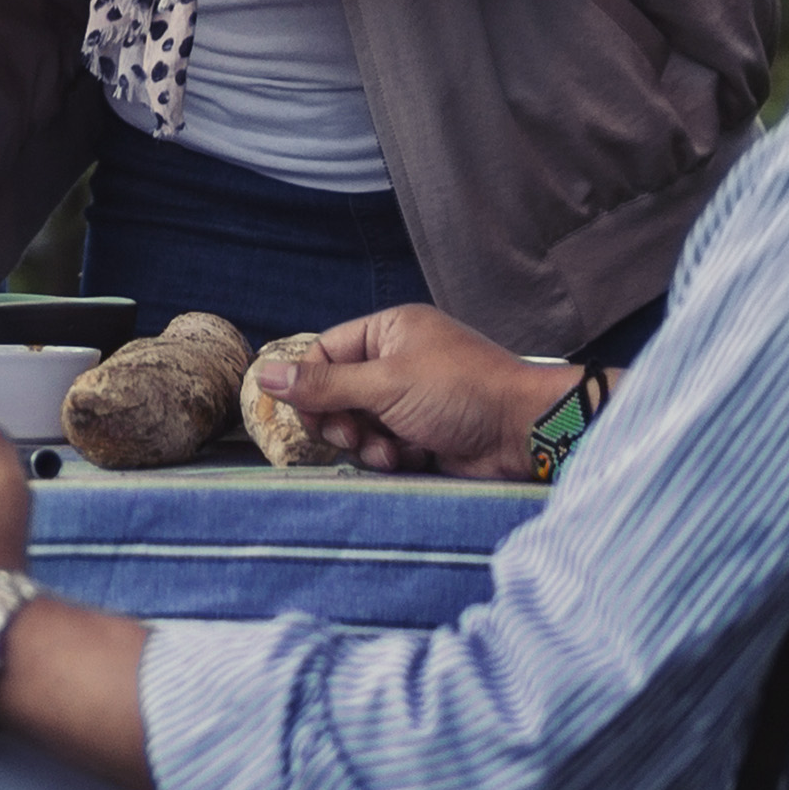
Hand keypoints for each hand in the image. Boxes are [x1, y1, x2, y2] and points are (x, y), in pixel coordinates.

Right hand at [261, 304, 572, 477]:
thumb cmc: (460, 392)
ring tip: (388, 452)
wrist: (525, 432)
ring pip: (361, 423)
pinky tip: (410, 458)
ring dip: (366, 442)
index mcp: (390, 331)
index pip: (326, 352)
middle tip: (350, 436)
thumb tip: (263, 374)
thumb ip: (322, 384)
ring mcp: (413, 398)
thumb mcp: (385, 384)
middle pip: (339, 392)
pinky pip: (387, 444)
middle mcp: (399, 360)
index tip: (307, 415)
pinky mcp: (426, 432)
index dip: (311, 384)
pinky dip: (392, 455)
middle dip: (341, 420)